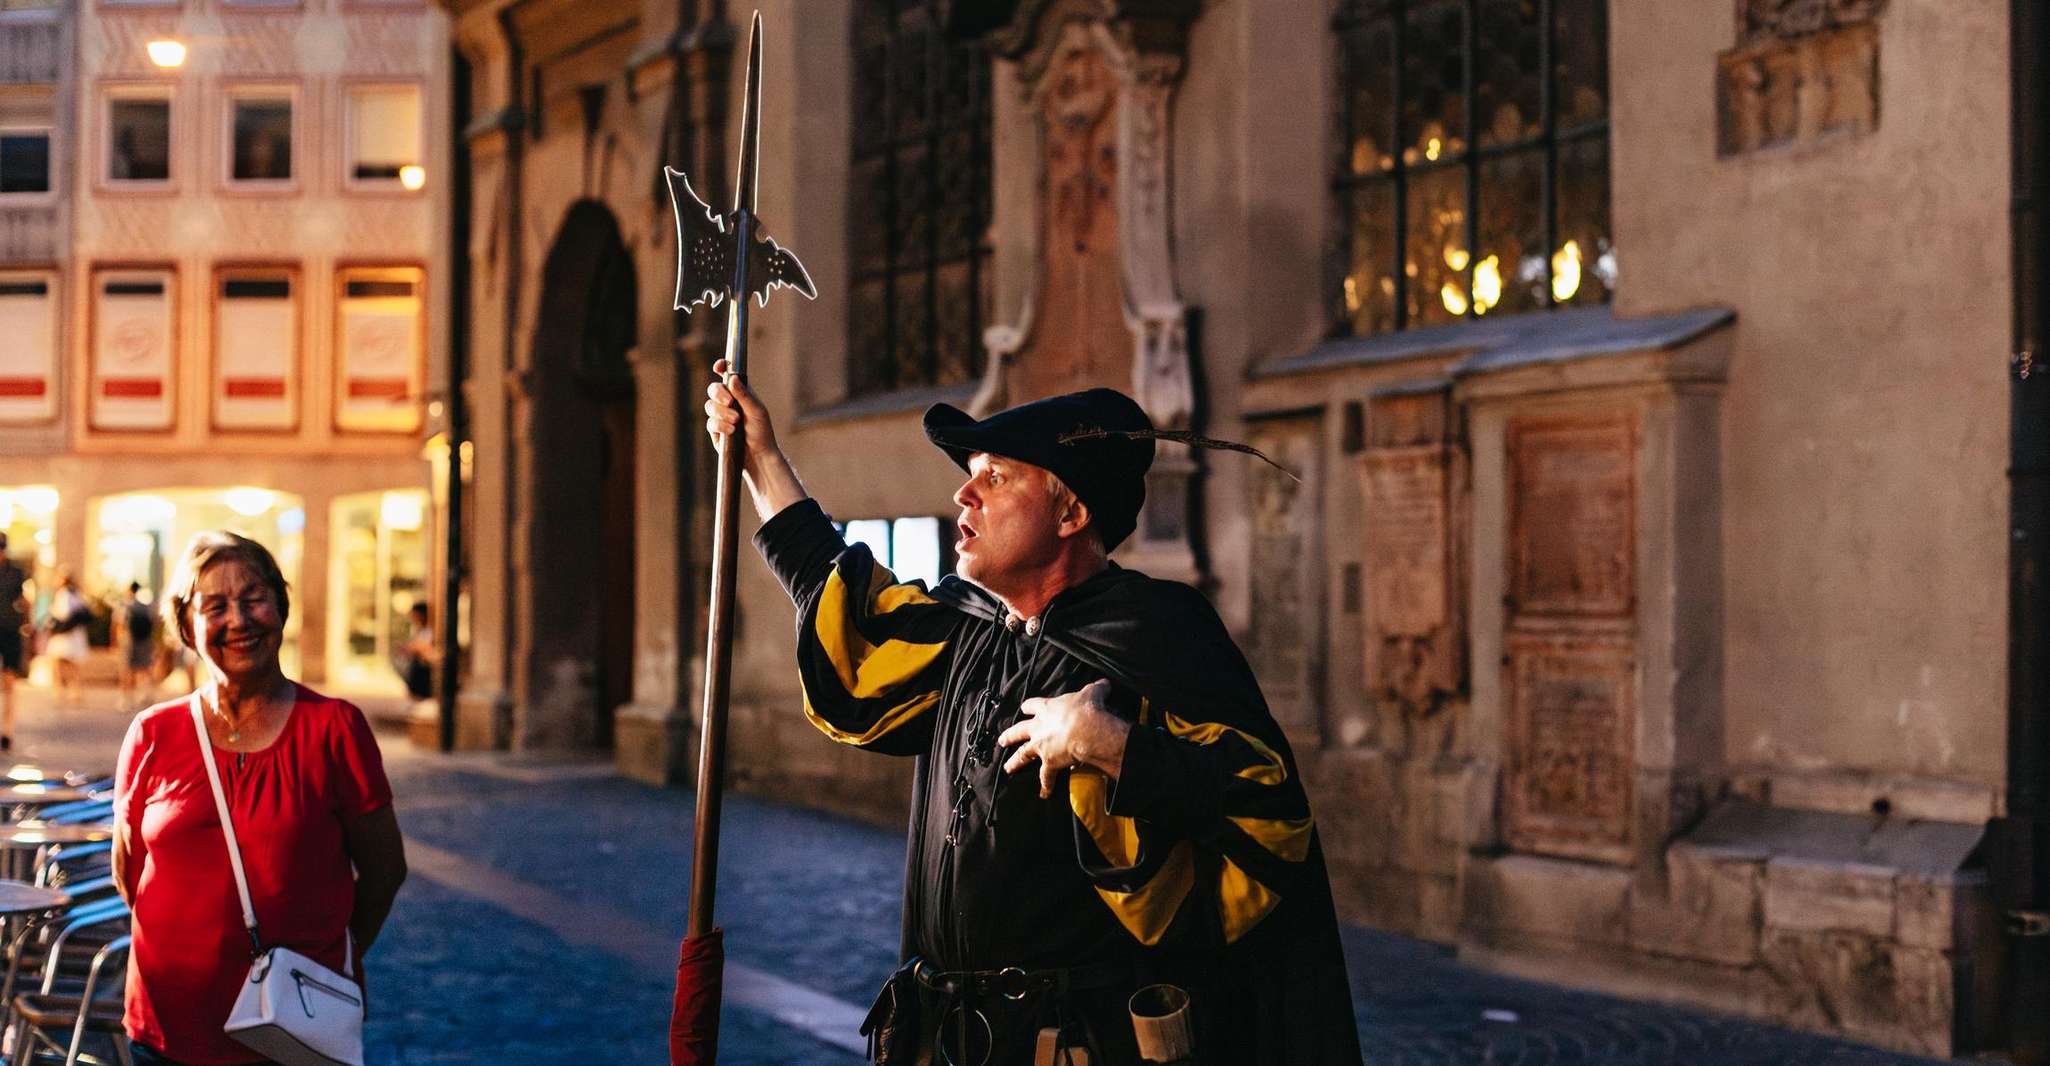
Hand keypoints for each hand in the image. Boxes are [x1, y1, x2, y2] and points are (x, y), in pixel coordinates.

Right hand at [703, 358, 780, 463]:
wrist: (759, 456)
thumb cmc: (762, 431)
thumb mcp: (757, 411)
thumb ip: (744, 395)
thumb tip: (732, 377)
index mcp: (741, 393)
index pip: (727, 376)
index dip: (721, 368)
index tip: (719, 366)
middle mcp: (729, 402)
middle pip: (713, 389)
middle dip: (718, 393)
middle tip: (729, 401)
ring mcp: (720, 416)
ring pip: (709, 406)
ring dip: (722, 412)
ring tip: (735, 421)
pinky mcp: (715, 430)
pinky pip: (710, 422)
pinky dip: (720, 425)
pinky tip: (731, 431)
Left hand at [999, 679, 1130, 798]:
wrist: (1087, 729)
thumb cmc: (1087, 709)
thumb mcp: (1092, 693)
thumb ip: (1096, 688)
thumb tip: (1105, 684)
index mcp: (1047, 708)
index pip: (1032, 705)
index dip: (1029, 707)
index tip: (1024, 708)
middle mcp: (1039, 727)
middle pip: (1019, 731)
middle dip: (1010, 736)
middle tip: (1002, 740)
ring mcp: (1041, 746)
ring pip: (1022, 755)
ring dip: (1015, 762)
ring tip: (1007, 768)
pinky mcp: (1049, 762)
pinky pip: (1046, 777)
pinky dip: (1046, 786)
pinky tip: (1044, 794)